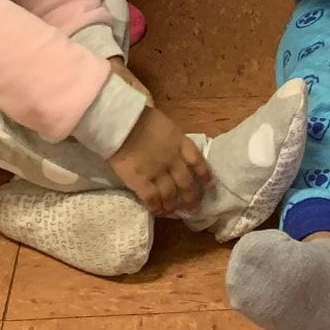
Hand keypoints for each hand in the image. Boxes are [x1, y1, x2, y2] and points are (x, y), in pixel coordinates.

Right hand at [106, 101, 210, 215]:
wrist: (122, 123)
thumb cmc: (140, 117)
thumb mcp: (164, 124)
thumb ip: (171, 138)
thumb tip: (172, 145)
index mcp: (179, 141)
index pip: (197, 160)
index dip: (203, 173)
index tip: (207, 183)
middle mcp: (172, 159)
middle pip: (186, 182)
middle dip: (191, 197)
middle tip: (194, 208)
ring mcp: (157, 172)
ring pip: (170, 194)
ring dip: (173, 205)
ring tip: (173, 212)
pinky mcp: (140, 181)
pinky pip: (151, 199)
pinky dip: (156, 207)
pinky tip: (157, 212)